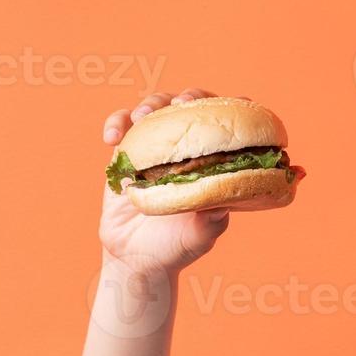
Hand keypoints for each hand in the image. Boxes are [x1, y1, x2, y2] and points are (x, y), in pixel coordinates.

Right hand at [97, 88, 240, 273]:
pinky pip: (121, 125)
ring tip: (144, 117)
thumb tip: (226, 196)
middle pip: (192, 106)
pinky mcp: (126, 152)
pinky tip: (111, 138)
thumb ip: (214, 218)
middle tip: (184, 102)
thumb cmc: (177, 246)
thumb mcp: (202, 235)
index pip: (230, 126)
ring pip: (156, 107)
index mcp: (213, 162)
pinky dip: (116, 123)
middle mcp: (187, 148)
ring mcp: (156, 146)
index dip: (238, 109)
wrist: (137, 259)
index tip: (243, 102)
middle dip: (191, 97)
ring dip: (150, 104)